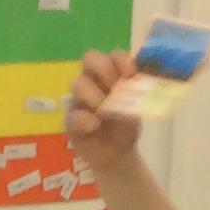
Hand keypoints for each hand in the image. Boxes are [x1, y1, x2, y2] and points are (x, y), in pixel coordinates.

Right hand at [64, 50, 140, 174]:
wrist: (117, 154)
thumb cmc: (125, 125)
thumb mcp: (137, 110)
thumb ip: (137, 96)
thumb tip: (131, 86)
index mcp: (111, 74)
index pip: (113, 55)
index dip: (122, 61)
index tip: (131, 75)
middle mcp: (93, 81)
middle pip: (90, 58)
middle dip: (104, 70)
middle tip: (115, 89)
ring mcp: (79, 100)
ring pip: (79, 84)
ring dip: (96, 97)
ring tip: (106, 112)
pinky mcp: (71, 121)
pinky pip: (73, 115)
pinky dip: (86, 120)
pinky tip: (95, 126)